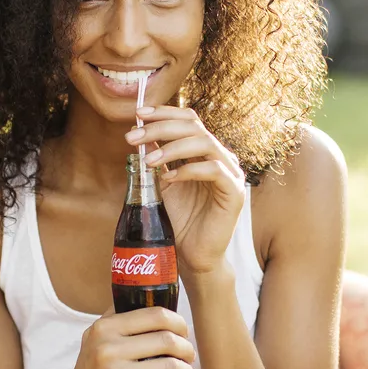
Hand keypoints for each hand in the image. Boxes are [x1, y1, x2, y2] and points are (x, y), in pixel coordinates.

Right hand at [43, 307, 196, 368]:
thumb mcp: (95, 338)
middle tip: (189, 355)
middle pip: (167, 340)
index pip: (155, 315)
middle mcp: (108, 349)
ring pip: (170, 367)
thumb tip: (154, 298)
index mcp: (104, 329)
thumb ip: (120, 318)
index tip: (183, 332)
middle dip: (187, 348)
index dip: (178, 322)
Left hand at [126, 106, 244, 275]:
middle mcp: (219, 157)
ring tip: (148, 160)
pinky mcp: (234, 192)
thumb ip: (155, 160)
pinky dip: (189, 170)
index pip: (189, 119)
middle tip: (133, 137)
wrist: (193, 256)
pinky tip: (169, 178)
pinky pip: (214, 170)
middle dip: (160, 128)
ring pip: (205, 143)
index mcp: (203, 152)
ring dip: (172, 147)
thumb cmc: (179, 221)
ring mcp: (230, 173)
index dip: (164, 113)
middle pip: (194, 126)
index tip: (138, 115)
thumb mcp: (161, 185)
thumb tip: (138, 137)